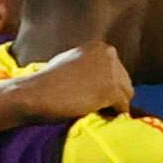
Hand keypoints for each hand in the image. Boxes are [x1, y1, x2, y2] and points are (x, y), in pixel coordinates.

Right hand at [3, 40, 133, 121]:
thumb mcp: (72, 63)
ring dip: (112, 106)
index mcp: (100, 47)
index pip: (117, 71)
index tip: (92, 96)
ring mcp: (111, 71)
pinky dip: (112, 115)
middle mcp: (109, 54)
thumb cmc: (47, 82)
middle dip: (112, 96)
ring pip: (126, 95)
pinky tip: (95, 115)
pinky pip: (122, 108)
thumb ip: (90, 66)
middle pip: (125, 82)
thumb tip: (104, 81)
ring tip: (93, 111)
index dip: (106, 86)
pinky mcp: (111, 89)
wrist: (36, 93)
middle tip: (93, 106)